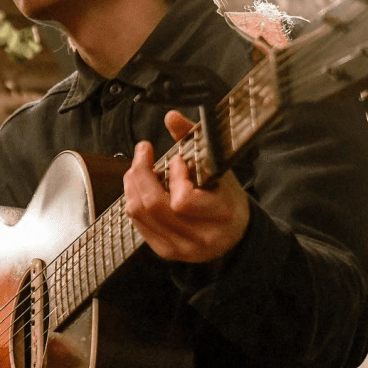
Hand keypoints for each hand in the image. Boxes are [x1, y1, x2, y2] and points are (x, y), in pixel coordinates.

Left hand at [123, 109, 250, 262]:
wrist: (234, 233)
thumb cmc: (225, 195)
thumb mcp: (217, 166)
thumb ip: (194, 139)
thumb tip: (171, 116)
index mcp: (222, 215)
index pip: (184, 200)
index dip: (175, 176)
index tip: (177, 160)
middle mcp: (201, 238)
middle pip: (154, 205)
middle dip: (142, 173)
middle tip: (143, 151)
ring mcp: (181, 248)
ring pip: (141, 213)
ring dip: (134, 184)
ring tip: (139, 167)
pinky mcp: (166, 251)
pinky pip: (137, 223)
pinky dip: (134, 199)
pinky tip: (141, 187)